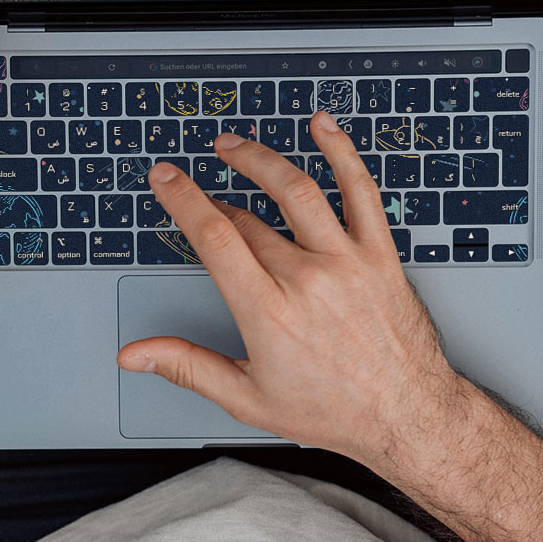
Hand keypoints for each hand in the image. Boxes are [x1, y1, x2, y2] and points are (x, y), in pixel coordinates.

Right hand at [117, 111, 465, 477]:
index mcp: (268, 311)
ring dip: (260, 160)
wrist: (406, 414)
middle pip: (247, 218)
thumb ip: (187, 367)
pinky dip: (342, 153)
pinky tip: (323, 128)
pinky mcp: (380, 255)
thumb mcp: (248, 398)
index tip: (165, 177)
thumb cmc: (333, 410)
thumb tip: (136, 355)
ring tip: (234, 146)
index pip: (214, 236)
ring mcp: (346, 261)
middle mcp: (306, 278)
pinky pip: (361, 191)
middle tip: (200, 190)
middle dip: (216, 199)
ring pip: (296, 190)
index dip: (182, 198)